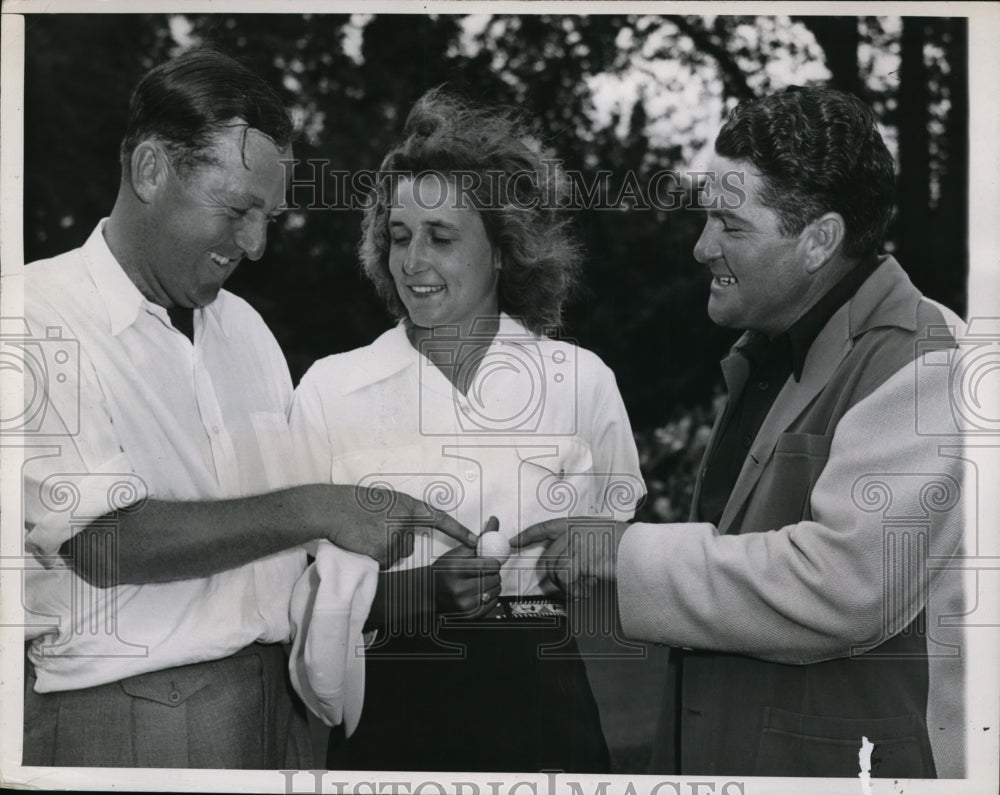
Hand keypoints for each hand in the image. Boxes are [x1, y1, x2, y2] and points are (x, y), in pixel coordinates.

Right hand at [310, 484, 476, 567]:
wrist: (332, 509)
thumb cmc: (355, 504)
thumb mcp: (386, 502)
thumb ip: (402, 514)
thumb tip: (409, 531)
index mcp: (408, 505)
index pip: (440, 519)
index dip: (459, 531)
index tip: (476, 541)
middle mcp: (406, 521)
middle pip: (408, 545)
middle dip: (392, 543)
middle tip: (372, 531)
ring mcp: (395, 536)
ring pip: (395, 554)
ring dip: (381, 549)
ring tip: (364, 534)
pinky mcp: (384, 551)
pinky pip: (384, 561)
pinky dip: (373, 557)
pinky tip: (361, 543)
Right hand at [431, 545, 501, 618]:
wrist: (429, 592)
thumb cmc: (443, 572)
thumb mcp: (456, 554)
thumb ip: (478, 542)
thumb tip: (494, 525)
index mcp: (455, 569)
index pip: (489, 565)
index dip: (494, 562)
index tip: (491, 562)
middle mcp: (459, 588)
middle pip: (494, 578)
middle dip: (493, 573)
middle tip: (484, 572)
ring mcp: (465, 604)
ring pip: (495, 591)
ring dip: (493, 585)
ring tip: (480, 581)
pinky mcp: (469, 615)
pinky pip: (492, 603)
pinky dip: (490, 597)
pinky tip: (480, 592)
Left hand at [511, 518, 629, 595]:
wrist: (640, 550)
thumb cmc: (623, 546)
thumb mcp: (598, 534)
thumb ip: (577, 542)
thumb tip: (558, 563)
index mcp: (574, 523)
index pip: (543, 528)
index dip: (525, 536)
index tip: (513, 543)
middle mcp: (572, 531)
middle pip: (548, 559)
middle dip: (557, 577)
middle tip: (573, 585)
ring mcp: (575, 545)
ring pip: (557, 573)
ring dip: (569, 585)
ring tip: (586, 585)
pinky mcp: (581, 560)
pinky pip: (567, 581)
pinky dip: (577, 590)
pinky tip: (589, 588)